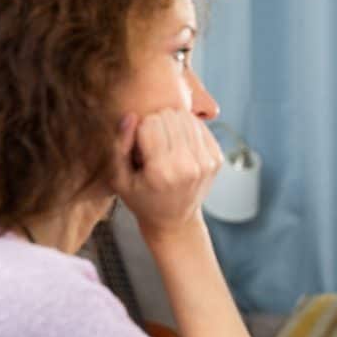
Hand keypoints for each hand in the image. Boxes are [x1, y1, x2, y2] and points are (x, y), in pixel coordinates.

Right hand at [110, 110, 223, 240]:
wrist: (175, 220)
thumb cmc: (141, 198)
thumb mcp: (119, 179)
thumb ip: (120, 146)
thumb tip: (131, 116)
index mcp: (161, 172)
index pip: (150, 123)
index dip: (139, 129)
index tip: (139, 146)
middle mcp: (188, 166)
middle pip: (169, 116)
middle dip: (157, 123)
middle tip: (152, 143)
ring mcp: (206, 162)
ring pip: (186, 117)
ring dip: (173, 124)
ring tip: (165, 143)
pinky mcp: (217, 159)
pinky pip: (200, 125)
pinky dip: (187, 129)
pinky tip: (179, 145)